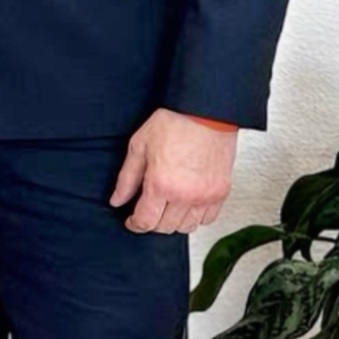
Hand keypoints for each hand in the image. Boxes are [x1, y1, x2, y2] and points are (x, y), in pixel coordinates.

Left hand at [110, 109, 236, 234]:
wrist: (206, 111)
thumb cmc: (174, 122)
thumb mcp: (139, 147)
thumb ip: (126, 179)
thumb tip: (116, 200)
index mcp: (161, 185)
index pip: (145, 222)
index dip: (134, 224)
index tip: (132, 220)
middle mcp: (185, 195)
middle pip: (164, 228)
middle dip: (152, 222)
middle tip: (148, 209)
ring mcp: (205, 196)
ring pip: (187, 227)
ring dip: (174, 221)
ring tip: (168, 206)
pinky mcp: (221, 192)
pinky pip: (208, 219)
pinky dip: (196, 216)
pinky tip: (187, 203)